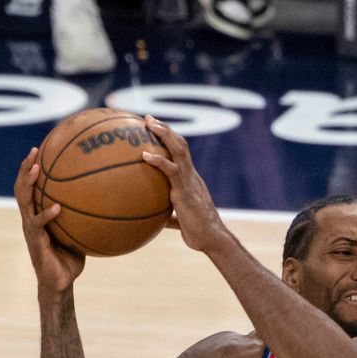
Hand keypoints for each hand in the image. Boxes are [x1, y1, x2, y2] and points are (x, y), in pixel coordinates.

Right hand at [14, 147, 85, 295]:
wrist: (60, 283)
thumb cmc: (71, 259)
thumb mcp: (80, 234)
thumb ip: (85, 219)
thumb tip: (109, 203)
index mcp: (37, 214)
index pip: (31, 186)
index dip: (32, 168)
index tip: (40, 149)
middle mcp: (30, 219)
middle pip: (22, 187)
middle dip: (25, 168)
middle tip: (34, 151)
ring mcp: (31, 230)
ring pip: (24, 201)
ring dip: (28, 183)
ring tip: (36, 169)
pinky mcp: (35, 242)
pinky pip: (38, 225)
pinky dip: (47, 215)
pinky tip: (56, 207)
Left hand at [140, 116, 230, 254]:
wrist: (212, 239)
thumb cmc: (198, 233)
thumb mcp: (180, 221)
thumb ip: (169, 216)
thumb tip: (154, 220)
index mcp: (190, 180)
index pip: (181, 153)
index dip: (170, 138)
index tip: (155, 128)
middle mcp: (191, 176)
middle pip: (180, 144)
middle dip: (165, 128)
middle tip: (148, 118)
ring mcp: (189, 181)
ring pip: (178, 150)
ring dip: (164, 134)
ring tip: (148, 123)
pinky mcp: (185, 191)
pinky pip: (171, 171)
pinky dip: (158, 161)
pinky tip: (144, 155)